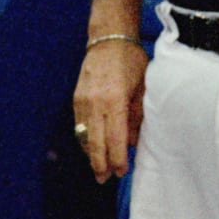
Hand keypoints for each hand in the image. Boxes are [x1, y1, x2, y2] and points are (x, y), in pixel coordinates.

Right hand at [72, 37, 147, 182]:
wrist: (108, 39)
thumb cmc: (131, 61)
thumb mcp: (142, 87)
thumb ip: (137, 115)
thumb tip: (132, 141)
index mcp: (114, 100)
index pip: (115, 138)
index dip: (117, 158)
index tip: (121, 171)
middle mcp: (95, 102)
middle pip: (95, 142)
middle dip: (100, 164)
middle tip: (104, 179)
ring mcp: (82, 100)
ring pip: (84, 135)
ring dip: (91, 154)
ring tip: (98, 168)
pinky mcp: (76, 98)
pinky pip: (79, 125)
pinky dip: (85, 139)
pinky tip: (92, 148)